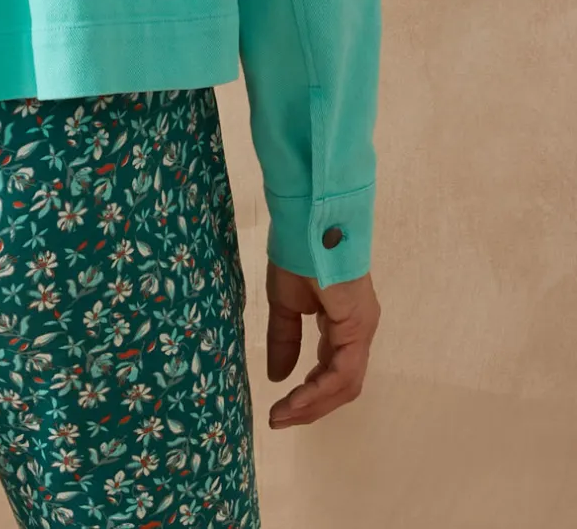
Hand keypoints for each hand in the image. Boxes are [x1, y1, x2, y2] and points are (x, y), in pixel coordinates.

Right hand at [264, 260, 379, 427]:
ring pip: (344, 384)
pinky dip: (318, 390)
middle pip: (341, 385)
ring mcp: (361, 329)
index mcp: (343, 323)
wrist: (307, 220)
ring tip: (283, 415)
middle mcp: (358, 331)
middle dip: (311, 407)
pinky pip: (342, 371)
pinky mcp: (357, 326)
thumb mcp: (284, 304)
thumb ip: (284, 339)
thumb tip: (278, 377)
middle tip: (280, 420)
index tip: (279, 409)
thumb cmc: (297, 252)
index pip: (331, 371)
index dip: (307, 395)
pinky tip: (296, 399)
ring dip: (313, 405)